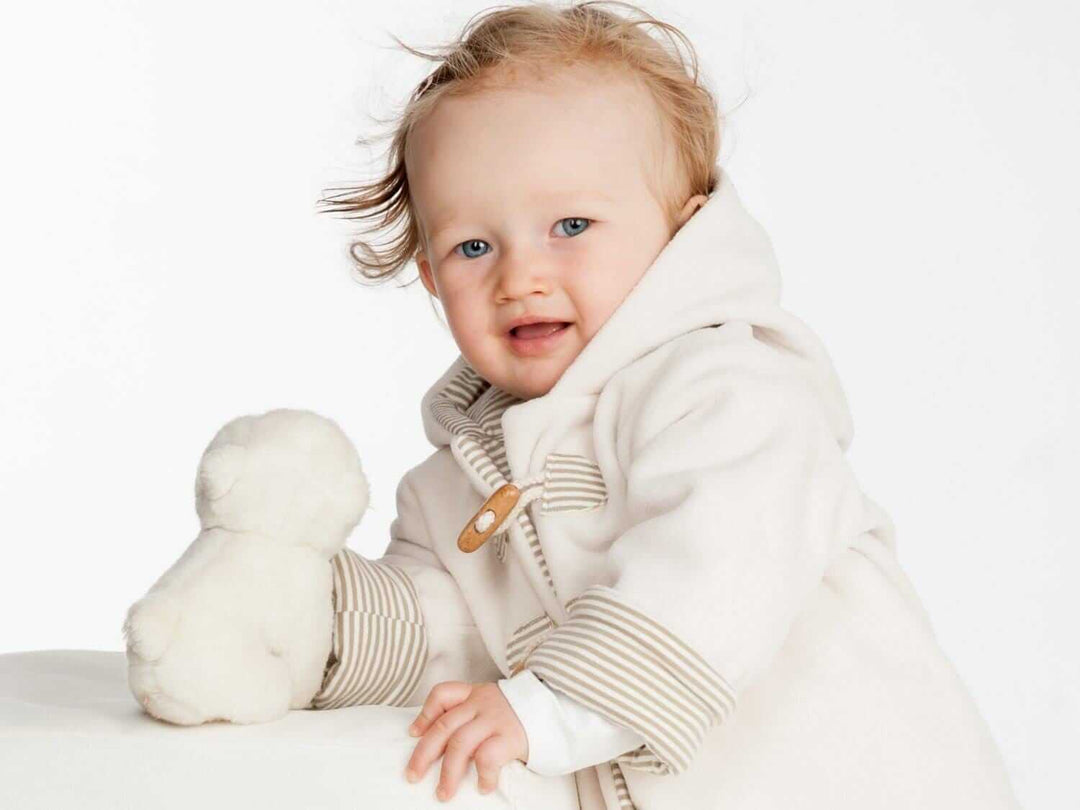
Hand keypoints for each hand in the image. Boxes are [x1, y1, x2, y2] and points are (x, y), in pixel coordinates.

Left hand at [404, 681, 528, 801]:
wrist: (558, 707)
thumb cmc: (522, 713)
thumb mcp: (494, 704)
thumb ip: (473, 714)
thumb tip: (443, 745)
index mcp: (475, 693)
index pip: (443, 693)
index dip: (424, 713)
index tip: (414, 733)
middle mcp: (482, 703)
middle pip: (444, 725)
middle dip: (423, 753)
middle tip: (413, 775)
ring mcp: (495, 719)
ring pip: (460, 743)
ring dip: (447, 772)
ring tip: (443, 793)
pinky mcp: (510, 736)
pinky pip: (488, 757)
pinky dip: (482, 775)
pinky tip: (483, 787)